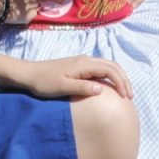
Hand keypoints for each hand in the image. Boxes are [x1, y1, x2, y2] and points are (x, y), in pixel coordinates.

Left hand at [1, 54, 130, 99]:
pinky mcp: (78, 68)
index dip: (121, 83)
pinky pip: (100, 70)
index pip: (110, 70)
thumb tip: (101, 89)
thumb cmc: (43, 82)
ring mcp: (82, 63)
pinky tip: (109, 88)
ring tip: (123, 92)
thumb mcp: (62, 87)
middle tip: (129, 96)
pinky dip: (110, 78)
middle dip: (124, 79)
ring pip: (107, 67)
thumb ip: (82, 87)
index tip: (126, 97)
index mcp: (84, 64)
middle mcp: (85, 60)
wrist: (28, 74)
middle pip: (112, 66)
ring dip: (118, 78)